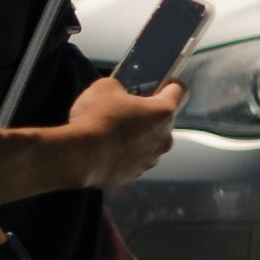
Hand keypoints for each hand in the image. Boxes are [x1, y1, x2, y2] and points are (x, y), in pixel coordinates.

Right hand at [63, 68, 183, 182]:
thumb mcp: (105, 86)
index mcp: (163, 112)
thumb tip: (118, 94)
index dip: (169, 84)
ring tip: (111, 132)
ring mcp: (150, 160)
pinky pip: (132, 160)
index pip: (179, 91)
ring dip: (135, 137)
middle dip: (147, 115)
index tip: (161, 84)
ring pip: (148, 143)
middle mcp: (164, 138)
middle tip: (124, 110)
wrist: (80, 156)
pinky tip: (105, 149)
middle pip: (162, 121)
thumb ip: (120, 88)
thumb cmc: (96, 119)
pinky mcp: (134, 175)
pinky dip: (123, 155)